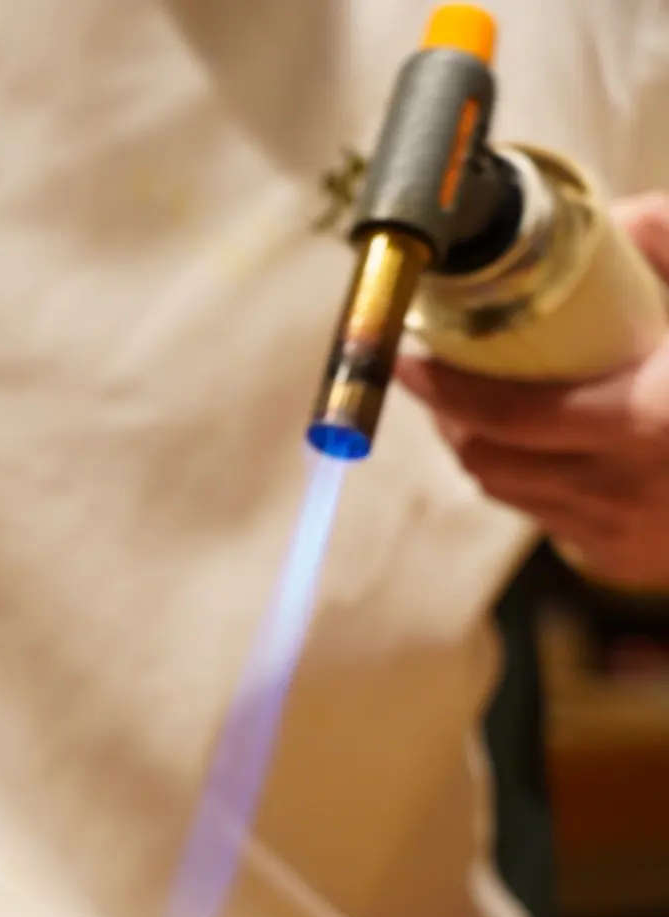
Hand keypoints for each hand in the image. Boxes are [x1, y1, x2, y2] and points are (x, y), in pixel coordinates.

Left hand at [395, 192, 668, 588]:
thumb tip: (616, 218)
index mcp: (642, 422)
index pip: (502, 415)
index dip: (439, 387)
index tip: (408, 354)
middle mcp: (621, 492)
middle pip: (489, 463)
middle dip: (453, 421)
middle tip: (444, 375)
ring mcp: (624, 538)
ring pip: (513, 496)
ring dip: (486, 453)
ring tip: (483, 407)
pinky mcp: (631, 565)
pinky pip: (551, 523)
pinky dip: (532, 483)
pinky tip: (543, 448)